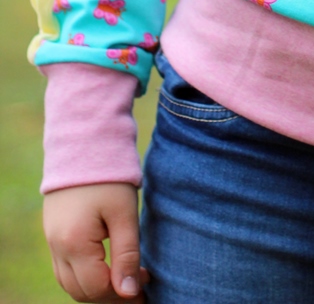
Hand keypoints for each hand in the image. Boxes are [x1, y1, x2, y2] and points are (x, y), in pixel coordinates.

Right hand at [43, 183, 150, 301]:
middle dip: (109, 294)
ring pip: (69, 281)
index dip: (123, 293)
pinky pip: (64, 266)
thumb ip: (127, 254)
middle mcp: (57, 246)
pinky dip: (83, 273)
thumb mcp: (125, 213)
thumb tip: (129, 293)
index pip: (97, 287)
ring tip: (125, 276)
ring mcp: (51, 239)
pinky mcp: (52, 231)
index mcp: (74, 243)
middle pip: (80, 291)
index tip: (147, 284)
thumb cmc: (110, 175)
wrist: (84, 141)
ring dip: (95, 286)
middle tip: (138, 285)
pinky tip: (107, 263)